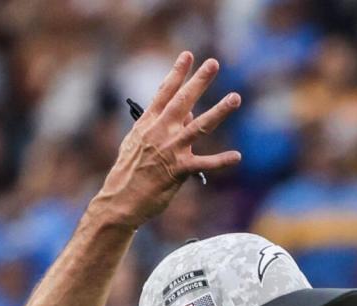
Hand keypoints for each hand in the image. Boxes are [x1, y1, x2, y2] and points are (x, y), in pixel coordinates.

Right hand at [95, 52, 241, 227]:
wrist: (120, 200)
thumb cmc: (129, 172)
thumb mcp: (138, 143)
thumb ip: (159, 126)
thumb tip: (184, 115)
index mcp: (148, 123)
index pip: (164, 92)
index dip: (177, 73)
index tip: (188, 55)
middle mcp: (160, 132)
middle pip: (183, 101)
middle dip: (199, 81)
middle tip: (213, 63)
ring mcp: (170, 149)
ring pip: (200, 126)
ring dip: (219, 111)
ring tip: (235, 97)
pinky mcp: (179, 170)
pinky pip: (204, 163)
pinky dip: (221, 160)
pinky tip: (237, 156)